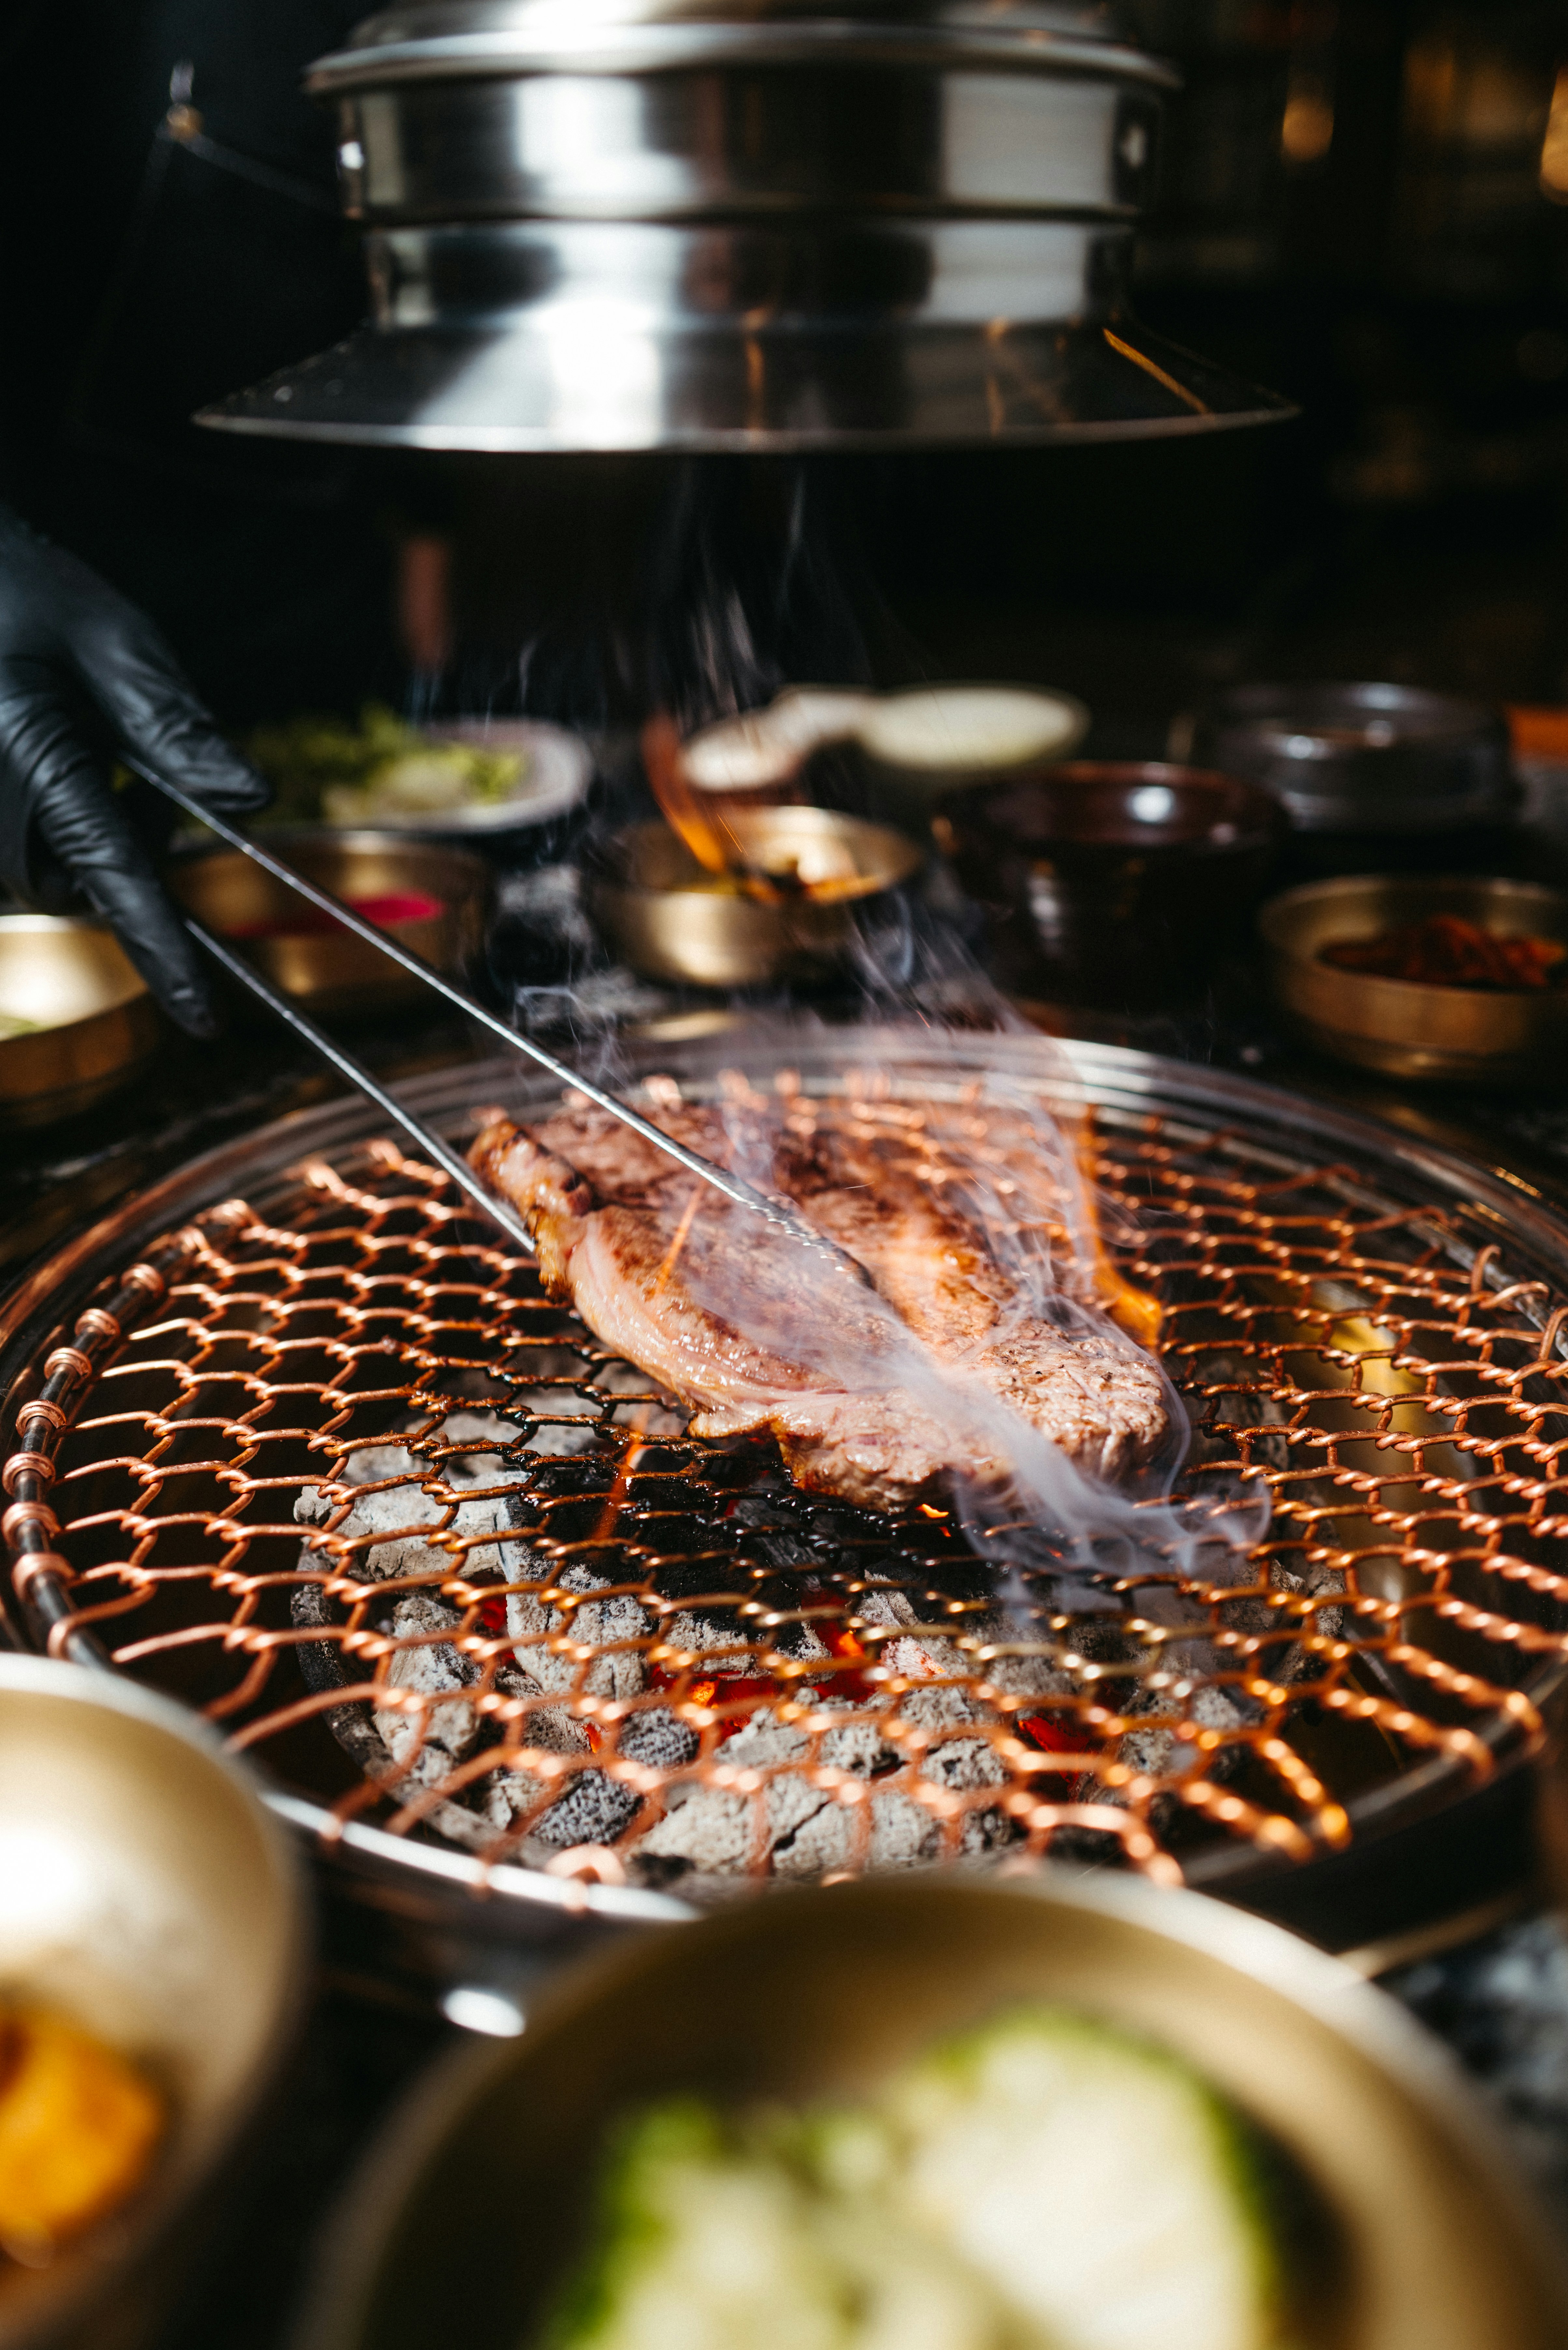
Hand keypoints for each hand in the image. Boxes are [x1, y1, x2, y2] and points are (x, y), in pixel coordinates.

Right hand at [0, 507, 268, 1036]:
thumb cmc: (10, 581)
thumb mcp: (109, 637)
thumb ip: (177, 724)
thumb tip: (253, 799)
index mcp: (33, 760)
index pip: (117, 882)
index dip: (166, 957)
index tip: (205, 1020)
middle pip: (84, 881)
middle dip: (131, 847)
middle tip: (138, 767)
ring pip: (51, 866)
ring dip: (92, 825)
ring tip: (85, 737)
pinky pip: (20, 841)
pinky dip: (57, 810)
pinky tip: (50, 741)